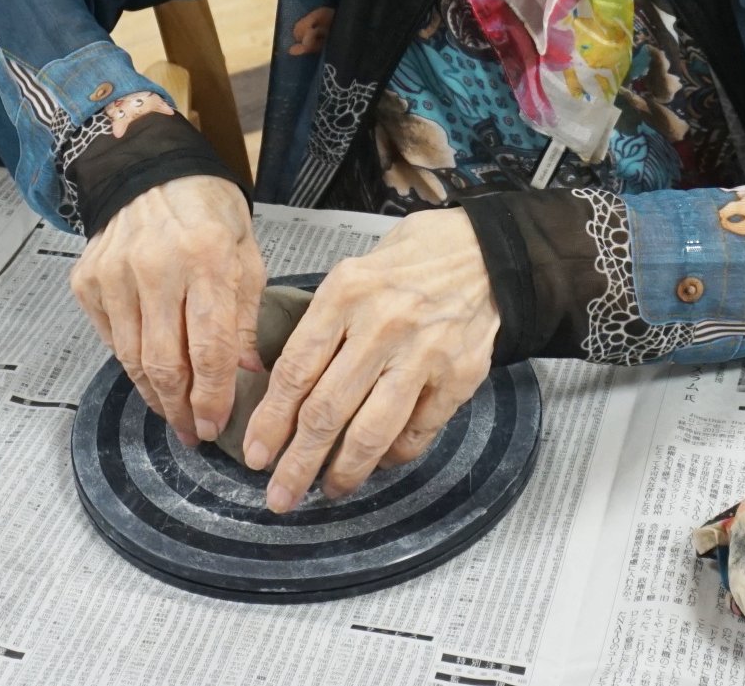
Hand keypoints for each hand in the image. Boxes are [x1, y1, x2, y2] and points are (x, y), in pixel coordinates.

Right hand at [69, 174, 264, 445]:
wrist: (150, 169)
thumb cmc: (208, 211)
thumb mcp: (245, 254)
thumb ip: (245, 315)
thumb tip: (245, 373)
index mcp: (206, 258)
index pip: (209, 348)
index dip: (212, 396)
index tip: (215, 426)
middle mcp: (155, 268)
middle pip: (164, 362)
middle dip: (180, 408)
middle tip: (192, 432)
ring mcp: (114, 275)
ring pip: (132, 358)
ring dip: (154, 394)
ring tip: (173, 413)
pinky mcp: (87, 280)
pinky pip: (110, 338)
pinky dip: (130, 361)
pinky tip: (149, 372)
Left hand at [241, 209, 498, 512]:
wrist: (487, 251)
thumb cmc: (414, 260)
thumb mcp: (354, 273)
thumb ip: (324, 324)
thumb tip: (287, 389)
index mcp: (346, 294)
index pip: (295, 371)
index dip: (270, 422)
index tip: (257, 453)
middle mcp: (382, 325)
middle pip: (325, 411)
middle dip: (296, 462)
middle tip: (280, 494)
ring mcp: (423, 354)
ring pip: (370, 432)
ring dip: (343, 471)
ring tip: (328, 489)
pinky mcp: (458, 377)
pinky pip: (416, 432)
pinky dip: (393, 455)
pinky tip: (378, 462)